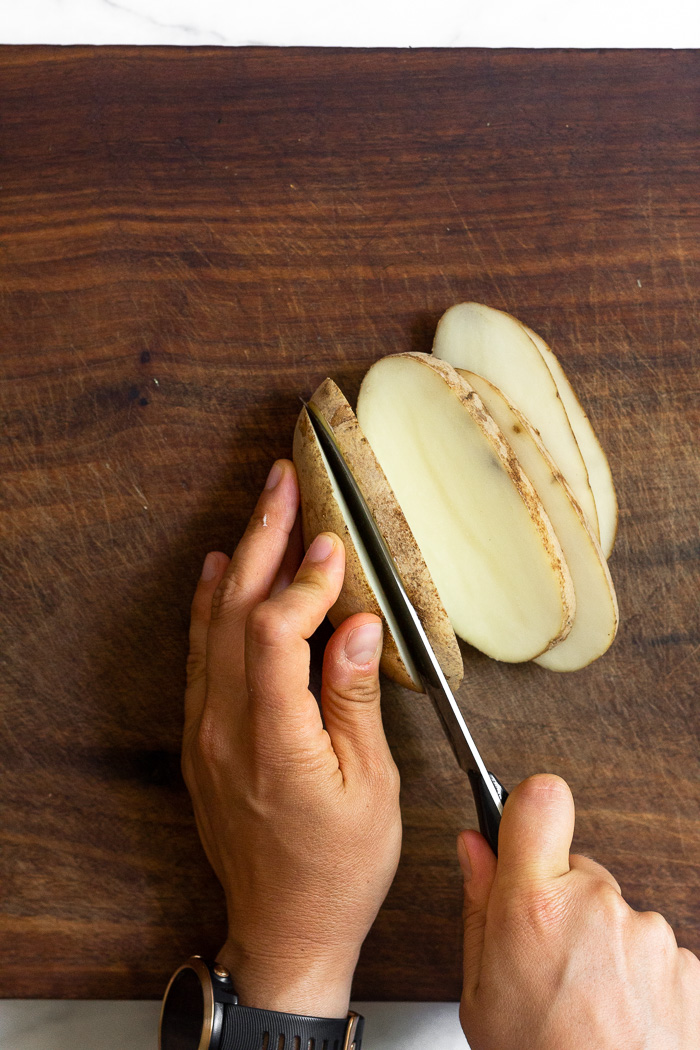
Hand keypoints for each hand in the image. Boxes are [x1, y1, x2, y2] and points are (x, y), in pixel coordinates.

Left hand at [182, 459, 401, 1017]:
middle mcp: (227, 729)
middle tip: (284, 483)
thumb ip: (352, 697)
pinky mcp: (205, 737)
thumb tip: (355, 624)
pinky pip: (202, 654)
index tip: (334, 544)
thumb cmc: (339, 866)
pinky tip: (223, 570)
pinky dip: (211, 604)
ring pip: (213, 625)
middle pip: (236, 612)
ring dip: (241, 560)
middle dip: (265, 539)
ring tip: (262, 508)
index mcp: (274, 740)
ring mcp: (207, 732)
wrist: (285, 926)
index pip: (275, 633)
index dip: (303, 581)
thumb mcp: (370, 786)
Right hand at [458, 774, 699, 1048]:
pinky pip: (650, 947)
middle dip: (560, 900)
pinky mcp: (686, 962)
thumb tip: (473, 848)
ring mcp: (648, 934)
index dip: (528, 808)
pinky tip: (617, 1016)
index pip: (541, 799)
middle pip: (576, 867)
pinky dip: (636, 974)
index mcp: (535, 908)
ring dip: (601, 942)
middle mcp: (598, 906)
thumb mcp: (479, 994)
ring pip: (614, 911)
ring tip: (585, 1003)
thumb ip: (478, 906)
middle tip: (546, 961)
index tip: (522, 829)